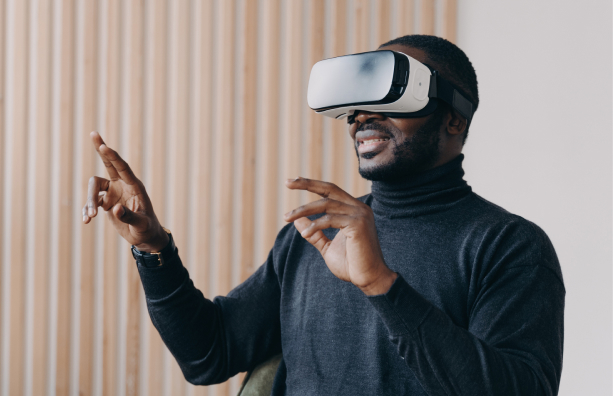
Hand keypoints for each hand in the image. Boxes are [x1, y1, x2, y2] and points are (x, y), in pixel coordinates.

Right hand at [82, 131, 167, 251]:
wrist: (145, 237)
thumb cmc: (147, 228)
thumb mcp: (141, 224)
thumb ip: (129, 216)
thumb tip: (114, 209)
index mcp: (134, 186)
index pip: (122, 167)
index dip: (112, 156)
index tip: (104, 146)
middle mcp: (122, 185)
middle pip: (109, 164)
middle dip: (101, 150)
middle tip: (94, 133)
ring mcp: (113, 193)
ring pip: (94, 188)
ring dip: (89, 201)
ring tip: (91, 217)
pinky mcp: (106, 203)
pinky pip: (91, 203)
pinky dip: (87, 211)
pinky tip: (86, 222)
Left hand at [283, 177, 396, 294]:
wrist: (369, 280)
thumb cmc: (351, 265)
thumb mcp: (327, 247)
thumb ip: (314, 233)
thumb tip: (296, 220)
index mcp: (354, 210)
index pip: (331, 191)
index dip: (311, 184)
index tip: (291, 182)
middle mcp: (359, 208)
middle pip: (330, 189)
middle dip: (307, 184)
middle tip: (287, 183)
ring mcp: (360, 214)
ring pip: (326, 204)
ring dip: (304, 210)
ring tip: (287, 217)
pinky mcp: (358, 224)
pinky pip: (330, 219)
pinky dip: (315, 225)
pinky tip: (305, 234)